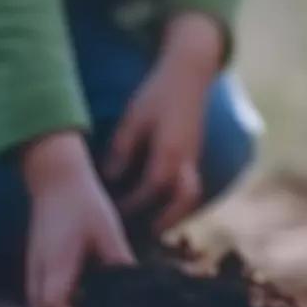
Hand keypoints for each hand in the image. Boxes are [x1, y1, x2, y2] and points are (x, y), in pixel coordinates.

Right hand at [21, 130, 134, 306]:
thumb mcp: (108, 230)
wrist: (55, 180)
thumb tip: (137, 287)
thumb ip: (118, 260)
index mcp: (57, 264)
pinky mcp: (35, 264)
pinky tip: (81, 297)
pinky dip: (54, 305)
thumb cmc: (84, 202)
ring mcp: (33, 268)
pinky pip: (38, 296)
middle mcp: (39, 271)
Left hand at [104, 17, 221, 236]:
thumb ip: (122, 151)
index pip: (150, 190)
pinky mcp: (196, 153)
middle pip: (183, 201)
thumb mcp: (133, 119)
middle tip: (144, 233)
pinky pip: (190, 184)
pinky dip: (178, 198)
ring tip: (154, 224)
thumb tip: (110, 179)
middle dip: (166, 220)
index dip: (131, 205)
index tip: (112, 214)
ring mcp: (195, 156)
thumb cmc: (156, 94)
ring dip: (176, 212)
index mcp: (169, 152)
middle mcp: (187, 159)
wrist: (189, 73)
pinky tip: (160, 201)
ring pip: (191, 194)